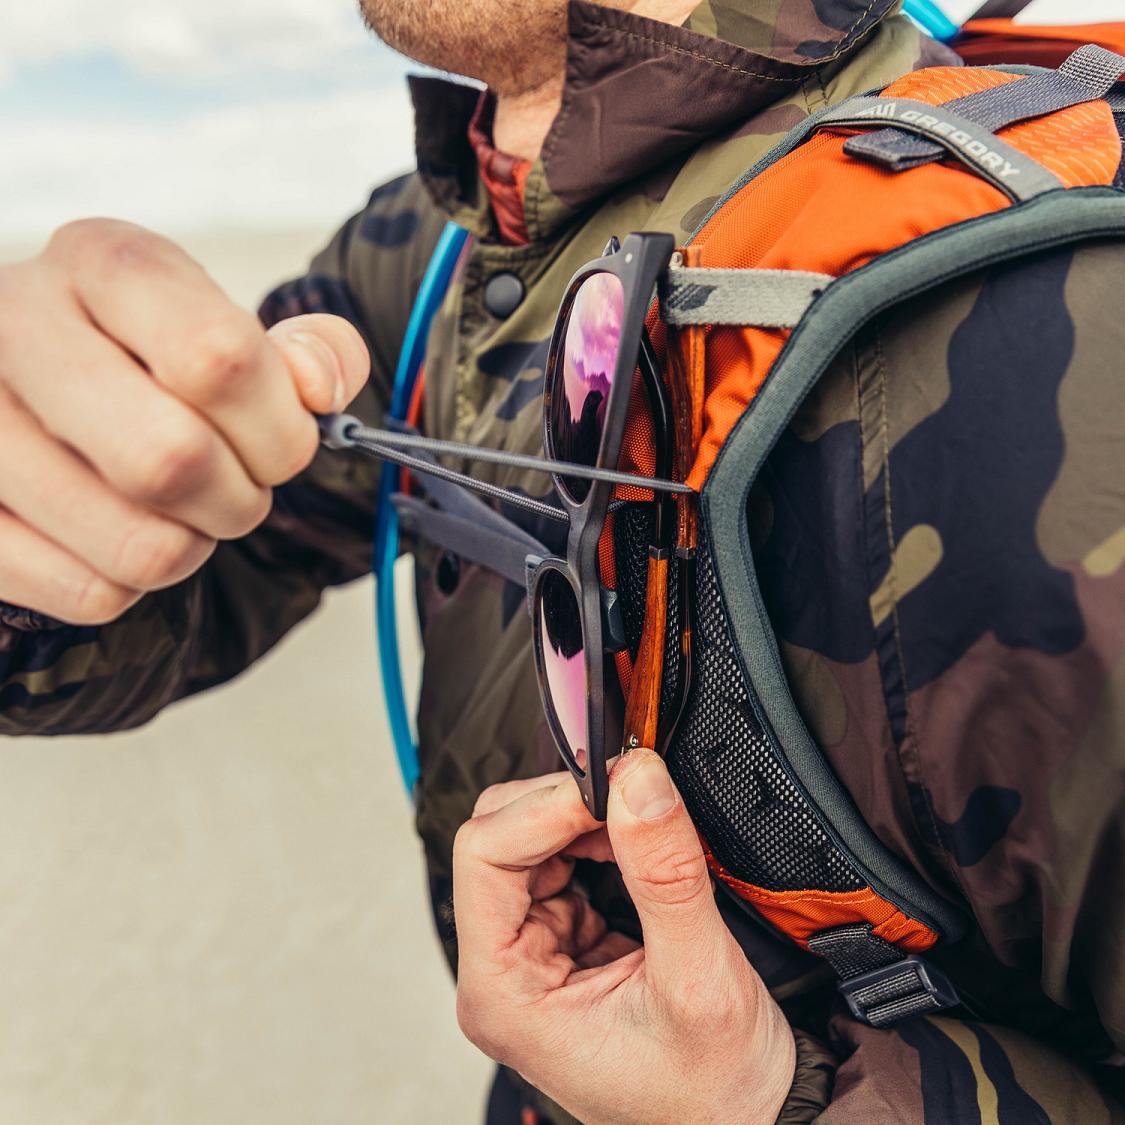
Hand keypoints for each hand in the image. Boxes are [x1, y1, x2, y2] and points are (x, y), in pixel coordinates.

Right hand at [0, 219, 368, 623]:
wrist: (29, 388)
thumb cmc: (148, 363)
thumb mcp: (230, 326)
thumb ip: (310, 350)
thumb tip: (319, 387)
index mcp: (101, 263)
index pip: (219, 358)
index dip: (280, 429)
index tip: (284, 444)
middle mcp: (14, 325)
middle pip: (171, 461)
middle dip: (240, 500)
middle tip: (237, 490)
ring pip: (137, 546)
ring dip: (190, 549)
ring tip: (177, 512)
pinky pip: (88, 593)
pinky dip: (130, 584)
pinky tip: (115, 538)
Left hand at [453, 750, 795, 1124]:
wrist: (748, 1123)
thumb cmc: (712, 1089)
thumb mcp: (697, 978)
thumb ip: (664, 874)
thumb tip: (638, 779)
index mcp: (503, 994)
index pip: (483, 857)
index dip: (544, 807)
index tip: (610, 782)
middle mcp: (503, 972)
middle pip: (497, 840)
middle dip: (562, 805)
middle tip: (630, 789)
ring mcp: (531, 954)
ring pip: (527, 841)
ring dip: (583, 818)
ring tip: (642, 821)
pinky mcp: (564, 941)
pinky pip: (562, 860)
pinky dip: (599, 837)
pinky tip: (637, 845)